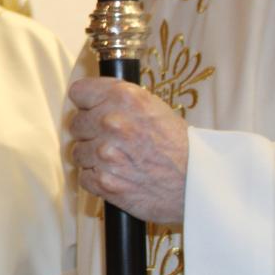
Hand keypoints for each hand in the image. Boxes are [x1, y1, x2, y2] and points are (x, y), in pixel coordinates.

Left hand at [68, 77, 187, 222]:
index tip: (92, 110)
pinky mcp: (103, 181)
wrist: (198, 182)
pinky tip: (117, 176)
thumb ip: (119, 100)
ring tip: (119, 161)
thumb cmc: (179, 145)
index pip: (78, 92)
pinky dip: (97, 179)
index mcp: (123, 97)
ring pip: (78, 152)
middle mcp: (110, 122)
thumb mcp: (153, 106)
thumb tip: (90, 102)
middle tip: (113, 141)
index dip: (86, 103)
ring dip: (93, 157)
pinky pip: (84, 177)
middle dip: (90, 132)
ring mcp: (105, 153)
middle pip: (76, 123)